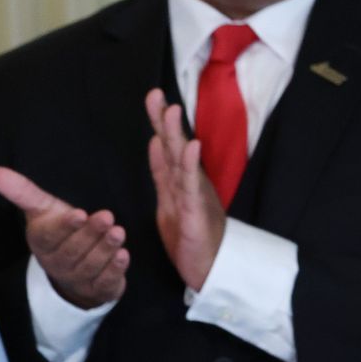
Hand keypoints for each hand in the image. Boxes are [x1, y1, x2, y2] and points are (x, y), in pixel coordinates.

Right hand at [0, 166, 126, 309]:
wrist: (73, 269)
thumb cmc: (60, 230)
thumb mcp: (43, 209)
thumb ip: (22, 191)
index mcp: (42, 242)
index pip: (51, 236)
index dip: (65, 226)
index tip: (79, 214)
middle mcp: (56, 263)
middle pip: (72, 251)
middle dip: (90, 234)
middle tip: (107, 218)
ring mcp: (76, 279)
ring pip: (89, 266)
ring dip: (105, 249)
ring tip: (118, 233)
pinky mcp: (96, 289)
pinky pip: (103, 282)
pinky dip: (114, 270)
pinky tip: (123, 256)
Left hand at [144, 88, 225, 291]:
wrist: (209, 267)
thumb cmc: (190, 237)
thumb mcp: (168, 201)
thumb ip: (162, 174)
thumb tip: (155, 144)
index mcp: (178, 182)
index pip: (166, 149)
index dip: (158, 124)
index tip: (152, 98)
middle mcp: (188, 183)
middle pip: (174, 147)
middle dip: (164, 121)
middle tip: (154, 94)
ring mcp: (195, 195)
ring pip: (183, 161)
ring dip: (177, 135)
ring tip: (172, 110)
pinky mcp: (198, 211)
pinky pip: (192, 186)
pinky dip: (191, 165)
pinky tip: (191, 146)